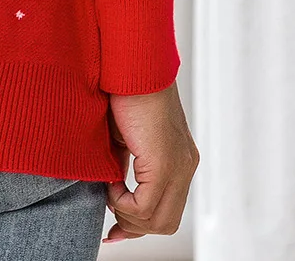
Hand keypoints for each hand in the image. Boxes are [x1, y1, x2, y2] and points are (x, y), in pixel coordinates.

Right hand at [102, 80, 197, 242]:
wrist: (130, 63)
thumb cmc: (123, 90)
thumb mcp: (124, 137)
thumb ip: (126, 163)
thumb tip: (112, 188)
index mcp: (179, 158)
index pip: (167, 210)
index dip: (139, 224)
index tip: (114, 230)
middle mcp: (185, 165)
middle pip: (165, 223)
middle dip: (133, 225)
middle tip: (110, 217)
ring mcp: (178, 165)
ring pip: (157, 220)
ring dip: (126, 214)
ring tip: (108, 190)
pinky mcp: (165, 163)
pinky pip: (144, 206)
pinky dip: (122, 202)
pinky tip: (110, 183)